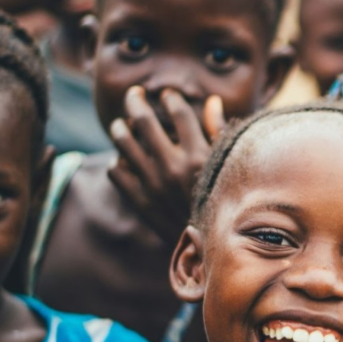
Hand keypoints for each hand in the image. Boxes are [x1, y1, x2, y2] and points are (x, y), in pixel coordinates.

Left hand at [107, 86, 225, 242]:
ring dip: (120, 127)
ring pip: (124, 143)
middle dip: (136, 101)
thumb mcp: (226, 167)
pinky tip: (124, 159)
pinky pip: (116, 172)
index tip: (167, 96)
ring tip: (122, 124)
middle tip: (133, 94)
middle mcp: (173, 167)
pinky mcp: (139, 201)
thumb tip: (213, 101)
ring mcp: (153, 184)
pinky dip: (117, 161)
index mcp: (199, 156)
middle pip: (145, 121)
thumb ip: (219, 132)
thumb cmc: (223, 201)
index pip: (179, 112)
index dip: (170, 98)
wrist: (210, 247)